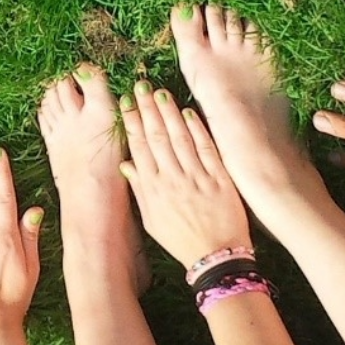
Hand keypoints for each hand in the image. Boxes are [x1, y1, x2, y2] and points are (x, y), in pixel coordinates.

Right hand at [119, 82, 250, 267]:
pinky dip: (197, 129)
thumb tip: (126, 164)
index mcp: (153, 190)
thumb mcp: (151, 221)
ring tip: (160, 92)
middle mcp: (172, 180)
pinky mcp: (218, 179)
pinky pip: (205, 149)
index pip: (139, 148)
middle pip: (157, 137)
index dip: (132, 122)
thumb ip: (139, 191)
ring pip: (179, 138)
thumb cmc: (181, 240)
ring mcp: (196, 178)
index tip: (126, 102)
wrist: (216, 257)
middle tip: (141, 86)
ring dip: (168, 113)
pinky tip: (189, 112)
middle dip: (147, 109)